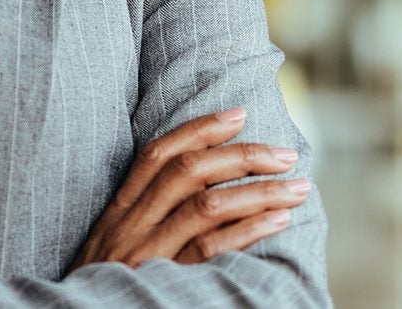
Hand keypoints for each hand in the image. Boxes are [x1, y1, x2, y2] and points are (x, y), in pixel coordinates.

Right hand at [71, 106, 310, 269]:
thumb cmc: (105, 286)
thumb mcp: (114, 244)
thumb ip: (146, 214)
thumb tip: (203, 184)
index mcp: (119, 211)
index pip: (156, 155)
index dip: (199, 129)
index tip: (238, 114)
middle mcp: (130, 226)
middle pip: (188, 172)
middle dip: (242, 156)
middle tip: (285, 155)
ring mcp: (146, 254)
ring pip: (206, 206)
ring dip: (259, 191)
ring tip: (296, 188)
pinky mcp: (165, 281)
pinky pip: (212, 248)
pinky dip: (250, 229)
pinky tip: (278, 220)